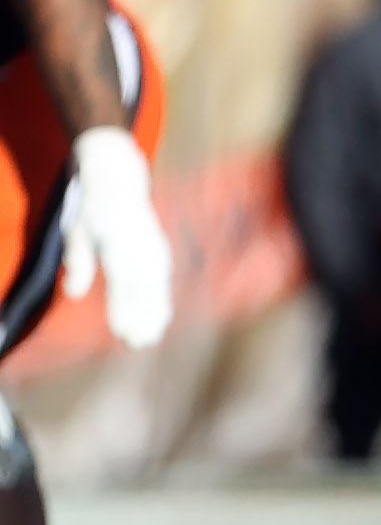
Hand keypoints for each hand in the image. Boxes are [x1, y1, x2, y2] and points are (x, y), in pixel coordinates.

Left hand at [61, 126, 169, 348]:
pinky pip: (162, 282)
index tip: (122, 331)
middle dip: (143, 318)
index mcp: (117, 244)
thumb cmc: (92, 211)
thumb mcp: (76, 233)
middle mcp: (140, 248)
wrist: (119, 181)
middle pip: (145, 290)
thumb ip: (77, 263)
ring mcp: (154, 249)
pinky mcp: (160, 252)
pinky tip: (160, 319)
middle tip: (138, 343)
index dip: (122, 309)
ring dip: (155, 314)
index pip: (121, 283)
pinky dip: (161, 301)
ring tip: (151, 338)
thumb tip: (73, 295)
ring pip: (157, 288)